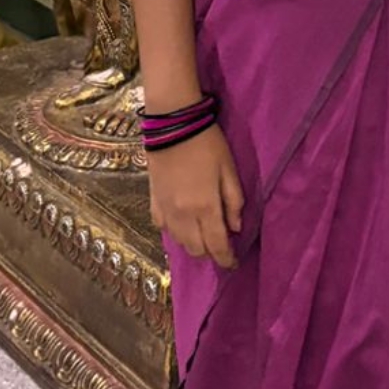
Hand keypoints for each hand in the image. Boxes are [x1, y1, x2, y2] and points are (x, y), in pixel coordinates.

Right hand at [147, 123, 243, 267]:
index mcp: (205, 208)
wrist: (172, 124)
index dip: (226, 259)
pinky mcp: (153, 201)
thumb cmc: (207, 144)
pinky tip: (182, 223)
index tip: (233, 263)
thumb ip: (234, 202)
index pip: (217, 246)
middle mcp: (183, 216)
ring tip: (203, 235)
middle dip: (210, 253)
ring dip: (193, 244)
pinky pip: (163, 227)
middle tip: (220, 246)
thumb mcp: (229, 170)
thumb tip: (236, 228)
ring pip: (179, 242)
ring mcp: (165, 210)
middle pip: (196, 249)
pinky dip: (174, 231)